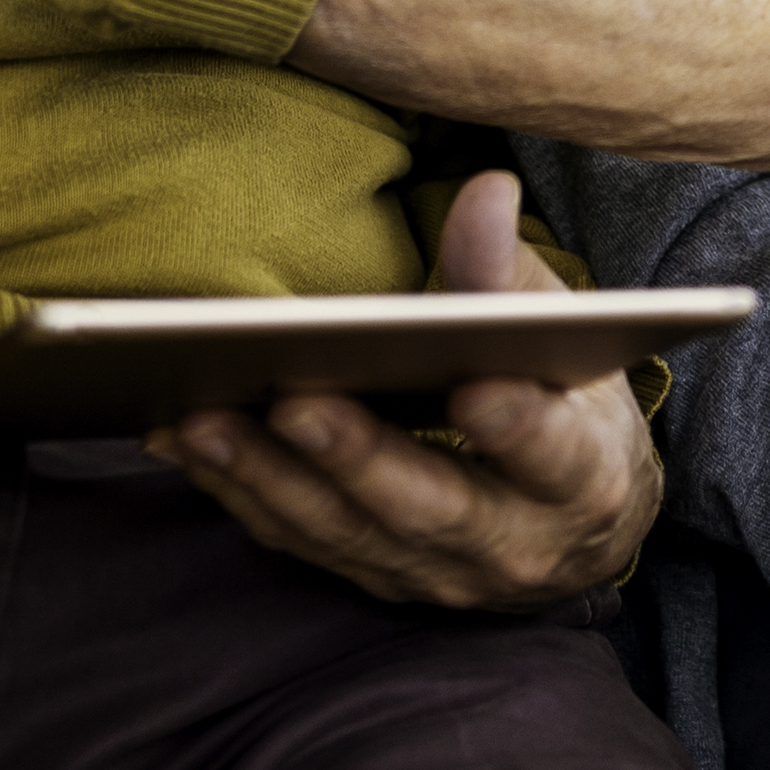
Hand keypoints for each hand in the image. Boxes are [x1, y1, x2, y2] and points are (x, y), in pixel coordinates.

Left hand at [145, 170, 658, 611]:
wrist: (572, 529)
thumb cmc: (569, 407)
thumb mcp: (570, 341)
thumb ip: (516, 273)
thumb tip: (485, 190)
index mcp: (585, 480)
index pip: (555, 454)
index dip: (519, 427)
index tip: (478, 388)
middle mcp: (513, 547)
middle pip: (430, 506)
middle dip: (359, 457)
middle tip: (296, 402)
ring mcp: (438, 576)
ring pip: (347, 533)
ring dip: (271, 479)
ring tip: (203, 418)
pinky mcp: (378, 579)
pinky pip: (301, 541)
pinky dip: (240, 492)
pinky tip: (184, 440)